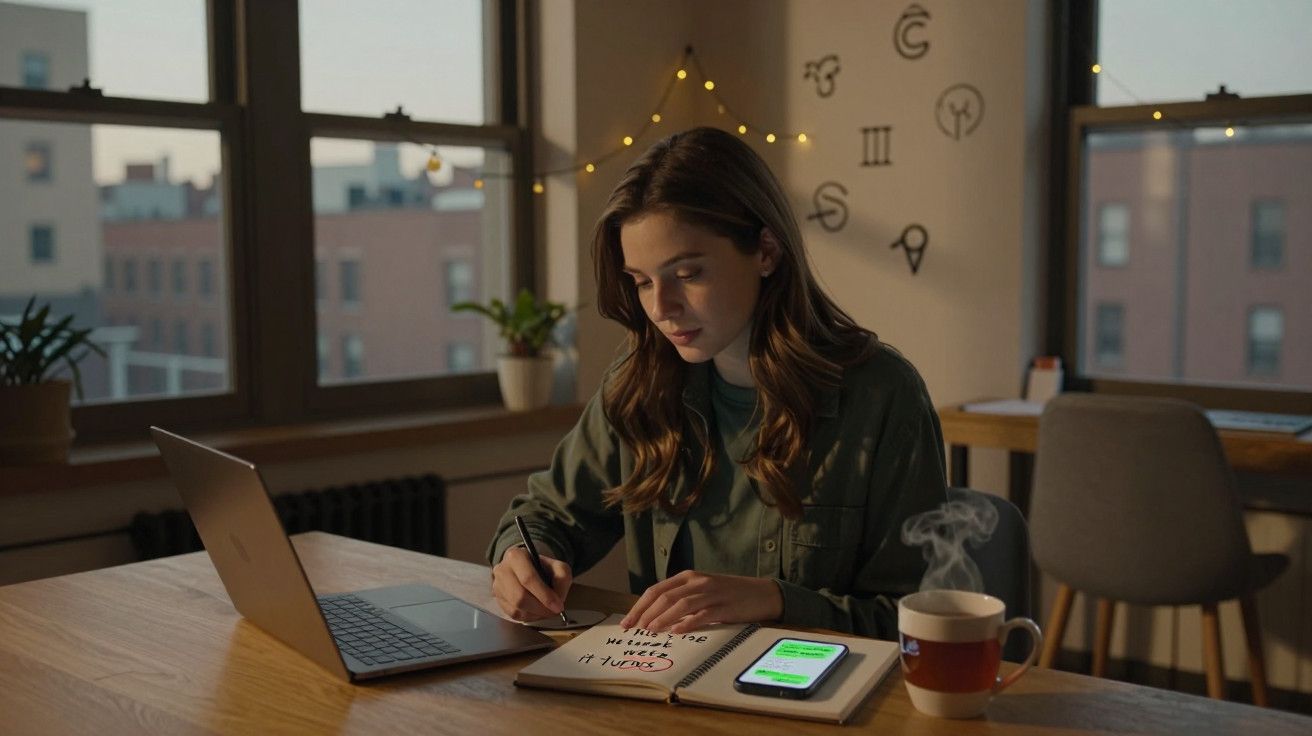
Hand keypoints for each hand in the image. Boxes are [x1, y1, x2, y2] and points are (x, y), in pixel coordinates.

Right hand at [491, 546, 572, 621]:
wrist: (526, 568)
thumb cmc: (542, 567)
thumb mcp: (557, 566)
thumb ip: (562, 578)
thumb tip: (558, 598)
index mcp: (516, 556)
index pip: (528, 578)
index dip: (544, 595)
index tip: (558, 606)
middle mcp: (502, 570)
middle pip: (520, 596)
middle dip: (540, 608)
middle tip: (553, 612)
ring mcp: (497, 585)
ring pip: (515, 608)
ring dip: (535, 614)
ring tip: (546, 610)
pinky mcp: (497, 599)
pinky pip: (512, 614)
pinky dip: (528, 616)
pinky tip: (536, 611)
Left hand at [620, 571, 782, 634]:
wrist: (762, 593)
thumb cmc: (728, 595)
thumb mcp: (701, 591)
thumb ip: (681, 599)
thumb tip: (654, 617)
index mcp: (688, 577)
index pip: (656, 590)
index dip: (639, 606)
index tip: (626, 622)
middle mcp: (697, 582)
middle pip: (664, 596)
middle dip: (645, 614)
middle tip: (633, 629)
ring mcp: (711, 594)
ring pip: (680, 604)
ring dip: (662, 618)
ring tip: (650, 630)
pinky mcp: (724, 607)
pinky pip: (702, 615)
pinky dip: (688, 623)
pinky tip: (677, 632)